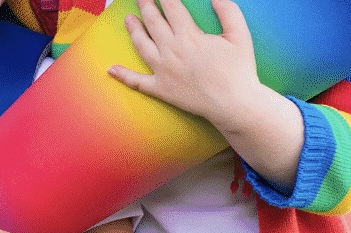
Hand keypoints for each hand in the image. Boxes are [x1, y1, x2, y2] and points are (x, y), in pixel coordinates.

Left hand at [109, 0, 263, 133]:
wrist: (233, 104)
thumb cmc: (239, 69)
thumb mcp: (240, 34)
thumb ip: (227, 10)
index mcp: (189, 35)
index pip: (171, 6)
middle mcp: (171, 50)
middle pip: (153, 21)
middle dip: (145, 5)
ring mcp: (163, 70)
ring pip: (141, 45)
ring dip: (134, 30)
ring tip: (128, 19)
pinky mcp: (160, 89)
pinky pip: (137, 81)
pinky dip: (122, 75)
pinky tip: (110, 69)